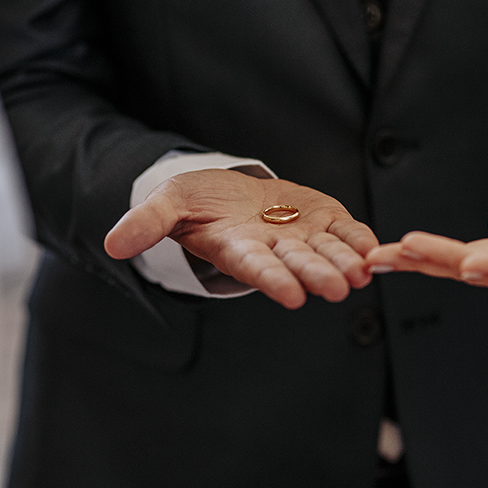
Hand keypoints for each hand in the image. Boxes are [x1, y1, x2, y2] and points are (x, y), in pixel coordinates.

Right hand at [105, 169, 378, 308]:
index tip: (290, 296)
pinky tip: (375, 248)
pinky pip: (346, 233)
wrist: (233, 190)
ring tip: (362, 272)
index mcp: (238, 249)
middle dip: (317, 275)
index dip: (273, 280)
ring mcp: (302, 238)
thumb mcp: (169, 203)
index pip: (256, 268)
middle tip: (337, 289)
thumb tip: (112, 246)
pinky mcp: (324, 221)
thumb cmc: (199, 201)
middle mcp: (274, 251)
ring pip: (327, 252)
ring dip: (344, 263)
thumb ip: (147, 223)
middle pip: (297, 265)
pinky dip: (360, 240)